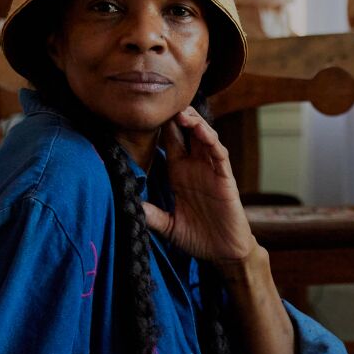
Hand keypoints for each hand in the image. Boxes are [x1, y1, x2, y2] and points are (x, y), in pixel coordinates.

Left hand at [144, 107, 257, 264]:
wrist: (223, 253)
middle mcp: (194, 167)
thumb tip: (128, 205)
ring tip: (181, 111)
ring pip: (203, 137)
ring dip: (194, 123)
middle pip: (186, 133)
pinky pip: (219, 155)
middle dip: (176, 116)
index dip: (160, 126)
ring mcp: (211, 170)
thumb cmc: (197, 237)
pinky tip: (201, 131)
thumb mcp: (167, 226)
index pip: (168, 143)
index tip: (145, 110)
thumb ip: (150, 214)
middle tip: (162, 101)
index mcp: (179, 173)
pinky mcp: (225, 178)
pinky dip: (211, 141)